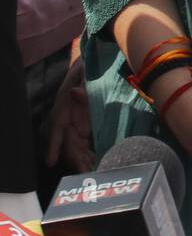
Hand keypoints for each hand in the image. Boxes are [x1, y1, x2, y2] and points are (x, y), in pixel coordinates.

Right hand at [45, 56, 94, 171]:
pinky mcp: (85, 125)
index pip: (56, 126)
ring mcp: (77, 122)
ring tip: (93, 173)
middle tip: (85, 174)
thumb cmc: (91, 66)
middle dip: (75, 159)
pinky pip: (84, 144)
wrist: (98, 61)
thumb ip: (84, 83)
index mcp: (65, 105)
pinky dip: (89, 154)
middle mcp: (68, 117)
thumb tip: (74, 93)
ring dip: (83, 160)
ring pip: (76, 146)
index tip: (50, 161)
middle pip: (68, 142)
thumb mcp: (88, 71)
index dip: (53, 145)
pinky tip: (97, 163)